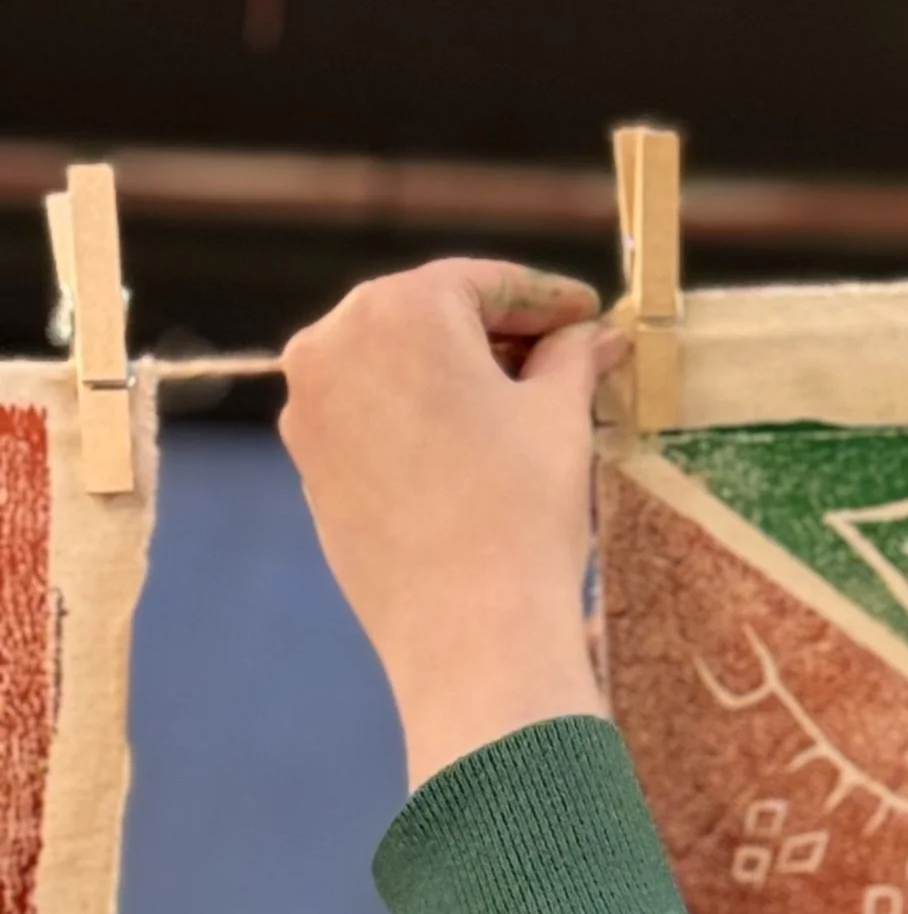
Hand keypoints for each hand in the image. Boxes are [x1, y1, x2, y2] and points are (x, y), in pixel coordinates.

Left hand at [281, 259, 622, 787]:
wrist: (466, 630)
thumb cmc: (521, 509)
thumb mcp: (559, 417)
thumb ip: (572, 357)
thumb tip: (593, 335)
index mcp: (400, 310)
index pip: (484, 283)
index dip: (546, 297)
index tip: (588, 313)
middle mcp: (335, 341)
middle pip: (430, 315)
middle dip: (497, 330)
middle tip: (563, 351)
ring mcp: (309, 404)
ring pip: (394, 363)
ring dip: (454, 371)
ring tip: (521, 400)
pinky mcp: (307, 460)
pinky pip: (370, 411)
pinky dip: (417, 411)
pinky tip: (468, 442)